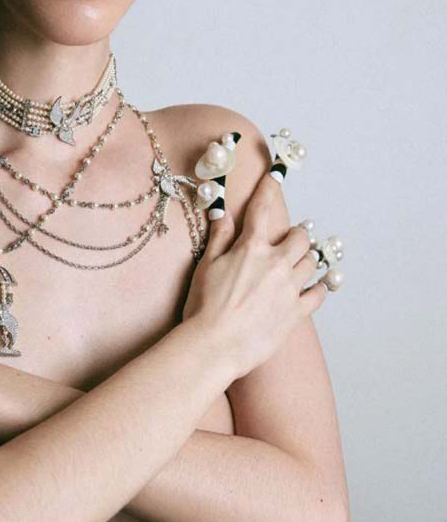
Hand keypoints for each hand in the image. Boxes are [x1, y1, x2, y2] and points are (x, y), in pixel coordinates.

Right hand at [181, 172, 326, 379]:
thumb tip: (224, 213)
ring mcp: (289, 288)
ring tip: (301, 261)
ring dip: (307, 259)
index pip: (261, 210)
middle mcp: (276, 263)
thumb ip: (219, 238)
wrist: (214, 345)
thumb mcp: (205, 266)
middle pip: (300, 237)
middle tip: (291, 238)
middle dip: (297, 234)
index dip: (268, 189)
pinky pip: (318, 294)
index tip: (274, 176)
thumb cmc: (203, 306)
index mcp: (251, 249)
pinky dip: (317, 288)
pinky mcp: (296, 312)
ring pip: (312, 263)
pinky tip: (314, 287)